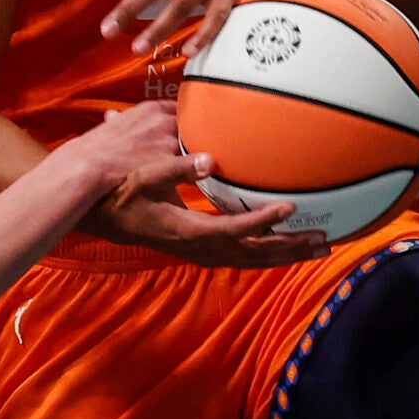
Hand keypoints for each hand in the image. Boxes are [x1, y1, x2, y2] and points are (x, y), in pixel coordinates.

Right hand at [87, 176, 331, 267]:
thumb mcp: (144, 176)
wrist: (94, 209)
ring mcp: (198, 252)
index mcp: (187, 231)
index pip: (232, 229)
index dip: (262, 221)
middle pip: (252, 254)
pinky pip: (241, 255)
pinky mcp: (198, 248)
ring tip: (318, 248)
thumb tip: (207, 159)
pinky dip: (267, 252)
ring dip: (285, 254)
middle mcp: (197, 248)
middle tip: (324, 240)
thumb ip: (177, 170)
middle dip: (289, 248)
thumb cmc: (119, 189)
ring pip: (250, 259)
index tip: (289, 208)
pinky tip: (285, 246)